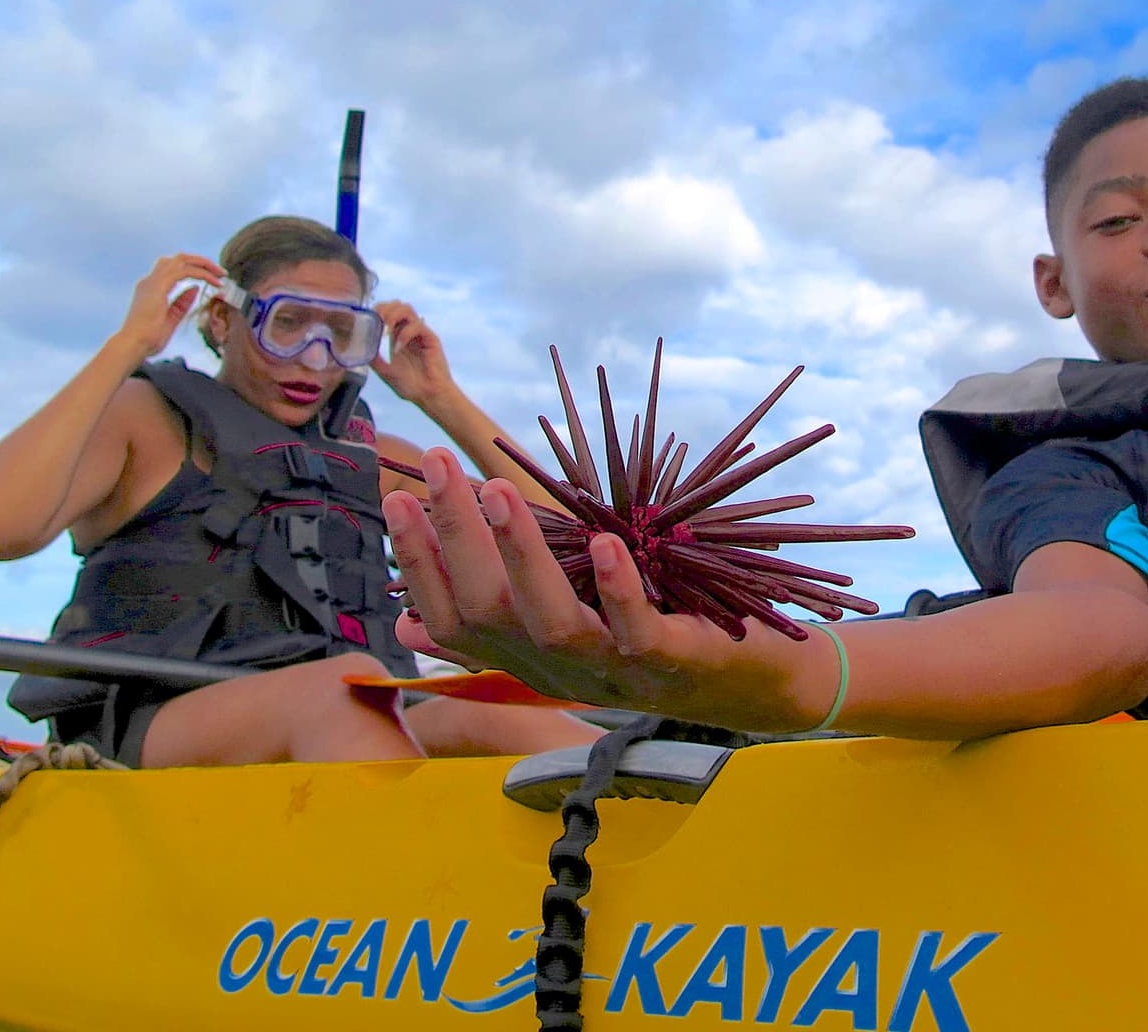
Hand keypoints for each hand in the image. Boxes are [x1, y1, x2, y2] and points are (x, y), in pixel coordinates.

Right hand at [117, 253, 223, 359]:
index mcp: (150, 288)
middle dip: (200, 261)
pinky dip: (202, 274)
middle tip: (220, 272)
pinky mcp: (159, 285)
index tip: (211, 278)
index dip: (193, 269)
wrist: (133, 344)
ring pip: (182, 259)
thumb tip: (195, 289)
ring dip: (204, 264)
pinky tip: (215, 283)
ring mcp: (153, 281)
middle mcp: (150, 281)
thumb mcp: (171, 319)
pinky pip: (185, 271)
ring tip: (221, 274)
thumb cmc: (148, 339)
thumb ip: (182, 303)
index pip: (172, 269)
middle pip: (178, 258)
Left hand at [369, 301, 455, 406]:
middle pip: (396, 304)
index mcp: (397, 335)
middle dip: (383, 309)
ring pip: (407, 309)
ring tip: (385, 332)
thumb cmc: (409, 385)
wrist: (429, 396)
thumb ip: (374, 358)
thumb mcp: (384, 371)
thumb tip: (359, 346)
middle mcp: (408, 330)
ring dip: (392, 316)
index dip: (376, 311)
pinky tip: (398, 348)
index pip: (387, 311)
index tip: (367, 322)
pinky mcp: (431, 338)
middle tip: (376, 322)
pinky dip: (404, 334)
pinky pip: (417, 325)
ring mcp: (420, 333)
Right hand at [381, 449, 834, 732]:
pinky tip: (605, 542)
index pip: (450, 618)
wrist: (751, 684)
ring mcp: (613, 670)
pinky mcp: (670, 663)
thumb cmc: (650, 639)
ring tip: (499, 489)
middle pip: (487, 610)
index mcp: (526, 656)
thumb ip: (498, 621)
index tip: (396, 496)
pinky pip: (636, 630)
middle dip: (456, 534)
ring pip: (548, 623)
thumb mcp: (566, 627)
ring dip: (521, 552)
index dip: (418, 563)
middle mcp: (558, 669)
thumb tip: (406, 625)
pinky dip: (618, 587)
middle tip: (440, 464)